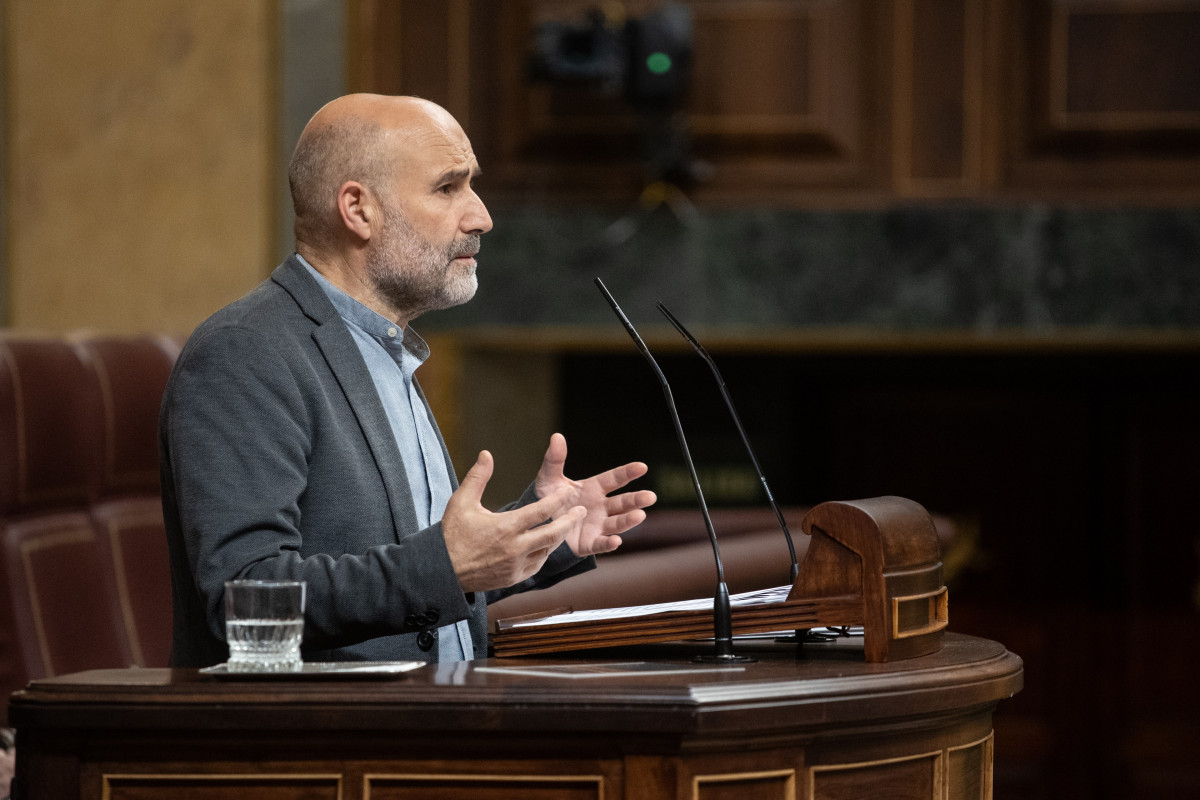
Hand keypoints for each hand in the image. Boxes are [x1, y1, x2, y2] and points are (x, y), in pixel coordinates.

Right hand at [443, 449, 586, 592]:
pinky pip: (537, 564)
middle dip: (570, 521)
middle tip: (581, 512)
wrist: (442, 571)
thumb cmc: (452, 534)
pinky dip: (544, 553)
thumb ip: (478, 477)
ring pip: (547, 550)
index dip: (558, 499)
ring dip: (558, 538)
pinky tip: (546, 544)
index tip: (570, 491)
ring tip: (566, 525)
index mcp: (505, 527)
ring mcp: (516, 565)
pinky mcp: (514, 578)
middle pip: (553, 534)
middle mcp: (515, 548)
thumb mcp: (461, 502)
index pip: (541, 511)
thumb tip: (486, 454)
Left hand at [534, 433, 656, 556]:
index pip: (615, 479)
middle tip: (650, 497)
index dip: (628, 473)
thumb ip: (554, 460)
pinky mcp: (589, 544)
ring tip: (640, 515)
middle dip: (636, 500)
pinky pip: (601, 544)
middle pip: (623, 503)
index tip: (642, 467)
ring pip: (617, 523)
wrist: (538, 524)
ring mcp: (597, 526)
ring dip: (629, 520)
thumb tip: (556, 437)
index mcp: (594, 488)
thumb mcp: (549, 478)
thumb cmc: (548, 497)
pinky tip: (616, 541)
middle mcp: (601, 507)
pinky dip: (609, 544)